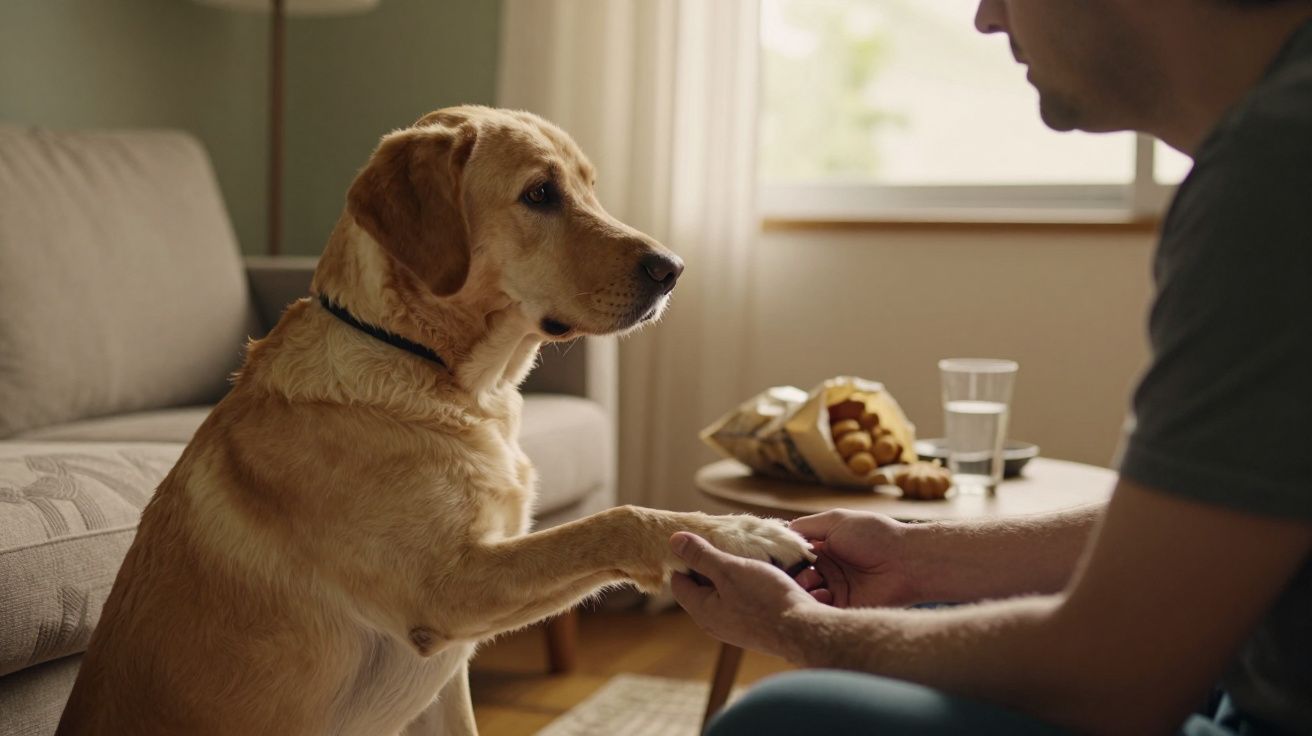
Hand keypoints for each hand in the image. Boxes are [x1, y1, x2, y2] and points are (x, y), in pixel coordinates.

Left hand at [668, 532, 819, 659]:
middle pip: (701, 587)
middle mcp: (714, 623)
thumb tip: (674, 540)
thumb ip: (701, 556)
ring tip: (746, 557)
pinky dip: (746, 585)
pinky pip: (741, 601)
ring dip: (731, 574)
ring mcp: (734, 627)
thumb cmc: (765, 599)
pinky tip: (761, 574)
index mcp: (702, 610)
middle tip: (726, 545)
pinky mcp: (753, 627)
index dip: (685, 560)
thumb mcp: (730, 570)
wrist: (803, 630)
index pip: (678, 582)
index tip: (701, 543)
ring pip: (724, 593)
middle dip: (710, 565)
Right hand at [790, 510, 918, 607]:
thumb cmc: (874, 535)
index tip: (775, 556)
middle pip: (794, 576)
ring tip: (813, 582)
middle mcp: (826, 570)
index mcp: (823, 549)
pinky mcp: (843, 608)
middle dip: (792, 574)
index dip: (782, 556)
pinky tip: (825, 593)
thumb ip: (805, 526)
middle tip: (801, 570)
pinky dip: (816, 602)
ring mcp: (834, 590)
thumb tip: (778, 534)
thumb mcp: (835, 521)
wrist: (907, 561)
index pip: (792, 555)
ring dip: (803, 588)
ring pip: (804, 594)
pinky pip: (819, 610)